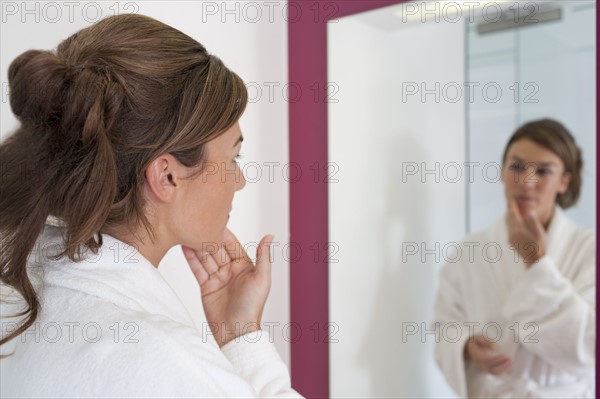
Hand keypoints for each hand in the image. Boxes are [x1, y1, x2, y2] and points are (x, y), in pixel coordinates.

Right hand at [182, 228, 273, 346]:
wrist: (236, 330)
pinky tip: (185, 247)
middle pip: (217, 249)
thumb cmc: (252, 306)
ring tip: (188, 232)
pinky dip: (191, 258)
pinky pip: (198, 269)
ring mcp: (217, 277)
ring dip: (197, 246)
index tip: (215, 219)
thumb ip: (264, 256)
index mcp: (245, 266)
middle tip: (197, 224)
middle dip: (208, 237)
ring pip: (206, 258)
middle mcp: (230, 270)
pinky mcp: (206, 286)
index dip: (224, 233)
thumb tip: (270, 236)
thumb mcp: (262, 279)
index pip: (232, 245)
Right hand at [464, 335, 511, 374]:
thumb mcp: (478, 337)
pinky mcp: (486, 370)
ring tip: (511, 362)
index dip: (497, 358)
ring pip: (494, 372)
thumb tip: (495, 348)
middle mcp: (478, 364)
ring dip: (503, 368)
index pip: (487, 359)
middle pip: (491, 367)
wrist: (469, 347)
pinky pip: (495, 373)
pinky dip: (502, 371)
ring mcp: (482, 368)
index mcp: (476, 355)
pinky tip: (509, 366)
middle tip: (510, 358)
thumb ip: (486, 341)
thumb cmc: (475, 341)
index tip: (505, 355)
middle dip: (502, 364)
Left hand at [506, 198, 546, 265]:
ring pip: (508, 224)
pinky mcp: (510, 241)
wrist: (534, 260)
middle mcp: (512, 233)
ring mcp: (510, 237)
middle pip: (509, 219)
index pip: (514, 215)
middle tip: (511, 202)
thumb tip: (530, 212)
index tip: (512, 200)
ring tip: (511, 209)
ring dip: (509, 216)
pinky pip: (509, 229)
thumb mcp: (540, 234)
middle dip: (510, 210)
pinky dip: (510, 223)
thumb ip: (534, 223)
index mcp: (519, 230)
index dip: (513, 207)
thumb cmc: (539, 246)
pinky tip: (513, 220)